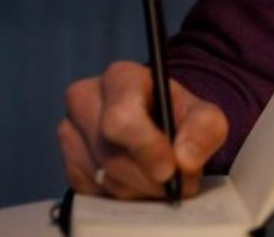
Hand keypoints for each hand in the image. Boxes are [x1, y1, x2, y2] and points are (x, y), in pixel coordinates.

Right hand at [57, 61, 228, 198]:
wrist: (160, 125)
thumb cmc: (180, 117)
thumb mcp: (205, 117)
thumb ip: (204, 131)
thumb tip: (184, 161)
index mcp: (120, 78)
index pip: (121, 118)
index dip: (146, 148)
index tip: (169, 170)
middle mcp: (85, 99)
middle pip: (110, 154)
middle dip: (147, 178)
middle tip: (174, 185)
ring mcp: (70, 131)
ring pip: (102, 177)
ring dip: (138, 189)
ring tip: (160, 181)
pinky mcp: (68, 162)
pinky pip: (91, 192)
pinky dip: (120, 196)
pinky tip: (138, 182)